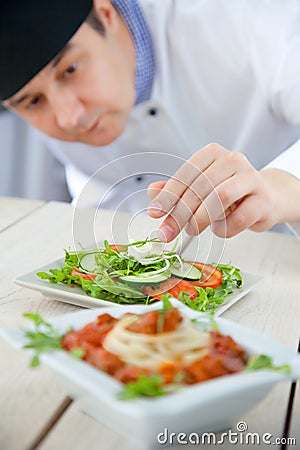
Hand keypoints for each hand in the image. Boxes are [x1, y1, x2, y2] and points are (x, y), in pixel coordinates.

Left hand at [147, 143, 280, 240]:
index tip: (154, 213)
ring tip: (193, 229)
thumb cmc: (230, 193)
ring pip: (219, 197)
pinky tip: (221, 228)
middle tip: (169, 231)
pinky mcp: (264, 199)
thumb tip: (152, 193)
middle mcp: (232, 160)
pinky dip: (225, 228)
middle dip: (180, 213)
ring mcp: (251, 177)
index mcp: (212, 153)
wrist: (269, 197)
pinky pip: (240, 217)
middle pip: (200, 187)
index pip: (185, 174)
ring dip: (201, 218)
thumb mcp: (200, 188)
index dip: (168, 195)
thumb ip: (177, 190)